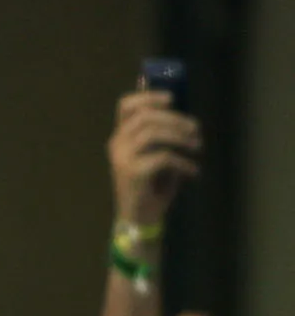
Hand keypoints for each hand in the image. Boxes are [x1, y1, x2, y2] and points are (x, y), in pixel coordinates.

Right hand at [108, 90, 201, 224]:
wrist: (139, 218)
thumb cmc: (150, 187)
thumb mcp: (156, 157)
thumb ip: (162, 139)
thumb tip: (183, 121)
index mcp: (121, 137)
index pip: (125, 106)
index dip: (148, 97)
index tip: (172, 99)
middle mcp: (117, 144)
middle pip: (144, 116)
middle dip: (174, 119)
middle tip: (196, 129)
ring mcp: (123, 158)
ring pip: (151, 133)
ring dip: (179, 137)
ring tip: (197, 146)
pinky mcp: (133, 173)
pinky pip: (162, 157)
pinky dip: (183, 162)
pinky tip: (193, 170)